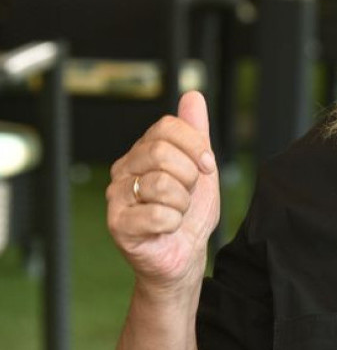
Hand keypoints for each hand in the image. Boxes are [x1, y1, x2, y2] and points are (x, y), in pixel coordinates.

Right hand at [107, 91, 219, 292]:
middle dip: (189, 177)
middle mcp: (124, 169)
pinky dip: (173, 223)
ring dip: (182, 203)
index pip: (168, 126)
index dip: (196, 145)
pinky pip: (157, 214)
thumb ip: (196, 132)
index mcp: (143, 151)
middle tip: (187, 194)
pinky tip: (166, 228)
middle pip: (162, 152)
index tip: (206, 166)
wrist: (185, 254)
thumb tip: (192, 95)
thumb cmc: (191, 212)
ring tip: (176, 212)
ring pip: (162, 184)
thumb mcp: (202, 168)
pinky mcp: (118, 224)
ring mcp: (117, 196)